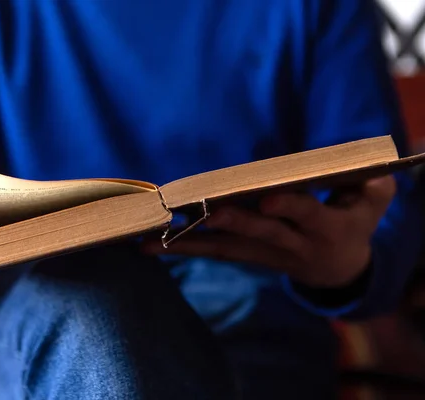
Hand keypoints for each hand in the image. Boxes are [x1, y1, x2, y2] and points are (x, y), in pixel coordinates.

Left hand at [144, 176, 395, 287]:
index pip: (305, 215)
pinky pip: (213, 254)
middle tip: (205, 212)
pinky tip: (147, 246)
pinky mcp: (245, 256)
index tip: (268, 197)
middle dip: (233, 223)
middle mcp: (289, 245)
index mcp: (324, 228)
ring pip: (226, 247)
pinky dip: (181, 249)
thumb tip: (367, 171)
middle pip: (259, 232)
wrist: (337, 271)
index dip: (288, 207)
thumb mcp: (372, 206)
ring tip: (151, 236)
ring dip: (189, 241)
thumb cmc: (353, 225)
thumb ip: (370, 189)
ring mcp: (263, 254)